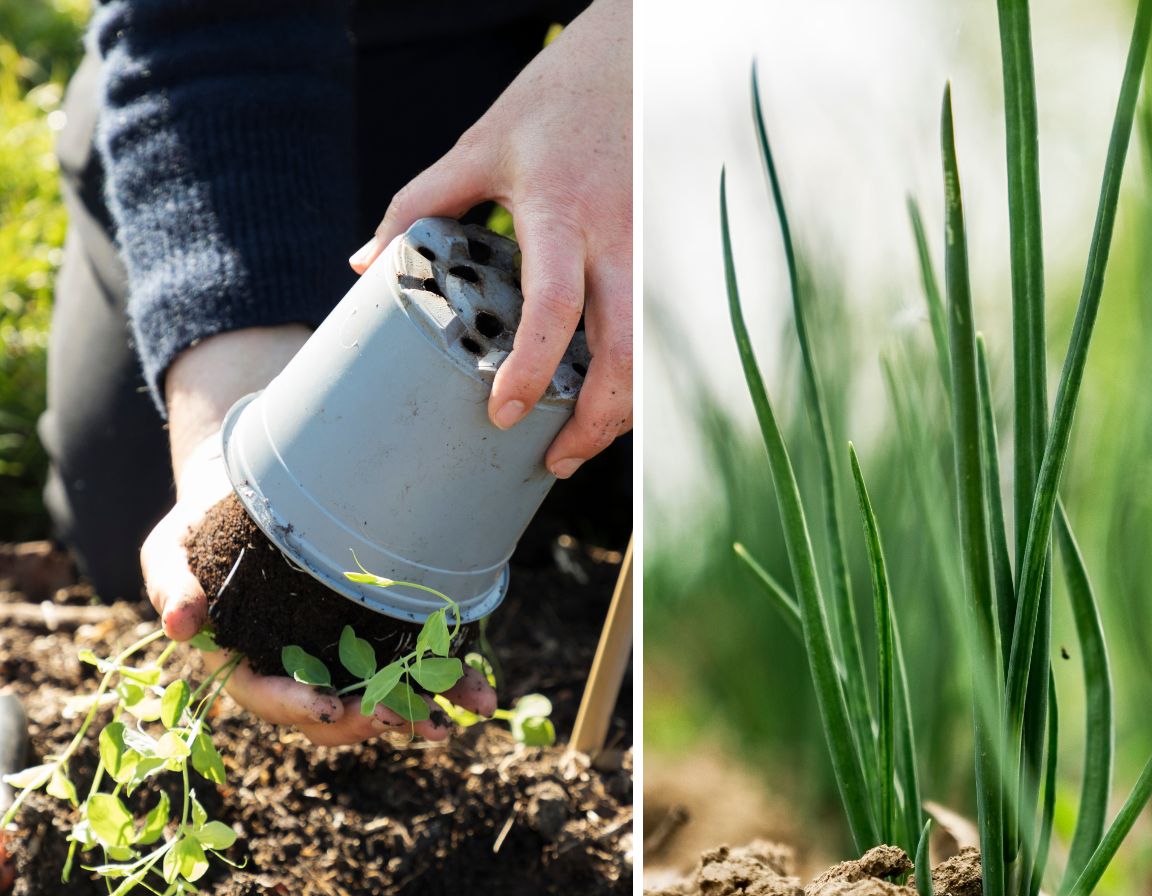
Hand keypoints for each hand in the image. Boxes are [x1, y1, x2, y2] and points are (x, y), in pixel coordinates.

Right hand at [142, 328, 497, 745]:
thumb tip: (179, 628)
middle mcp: (298, 670)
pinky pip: (419, 666)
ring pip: (382, 698)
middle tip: (403, 719)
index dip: (296, 707)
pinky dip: (451, 684)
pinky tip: (482, 697)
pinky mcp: (384, 637)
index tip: (327, 709)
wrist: (249, 494)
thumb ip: (172, 585)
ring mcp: (345, 658)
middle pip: (332, 713)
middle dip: (368, 721)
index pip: (268, 697)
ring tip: (453, 720)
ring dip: (419, 713)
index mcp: (245, 663)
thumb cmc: (199, 529)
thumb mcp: (169, 549)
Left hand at [352, 0, 631, 480]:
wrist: (641, 60)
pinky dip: (637, 373)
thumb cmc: (554, 102)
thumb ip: (419, 205)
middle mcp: (616, 238)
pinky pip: (657, 329)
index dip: (533, 367)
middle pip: (624, 349)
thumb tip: (363, 267)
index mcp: (558, 211)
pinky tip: (612, 399)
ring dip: (625, 408)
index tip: (505, 413)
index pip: (554, 307)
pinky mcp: (668, 257)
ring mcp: (652, 250)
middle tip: (555, 459)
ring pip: (653, 350)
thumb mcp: (476, 146)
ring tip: (583, 443)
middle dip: (597, 418)